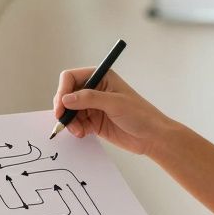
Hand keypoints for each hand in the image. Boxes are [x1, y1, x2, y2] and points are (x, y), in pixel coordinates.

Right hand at [52, 67, 178, 156]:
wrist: (152, 137)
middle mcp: (95, 89)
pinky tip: (83, 134)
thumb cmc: (141, 115)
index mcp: (101, 77)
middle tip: (64, 121)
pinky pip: (76, 123)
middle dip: (64, 108)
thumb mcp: (115, 103)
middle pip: (67, 94)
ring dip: (70, 121)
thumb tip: (66, 99)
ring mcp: (93, 106)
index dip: (63, 90)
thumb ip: (90, 99)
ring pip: (69, 111)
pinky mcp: (93, 121)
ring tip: (78, 131)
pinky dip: (75, 128)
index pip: (71, 77)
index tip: (61, 106)